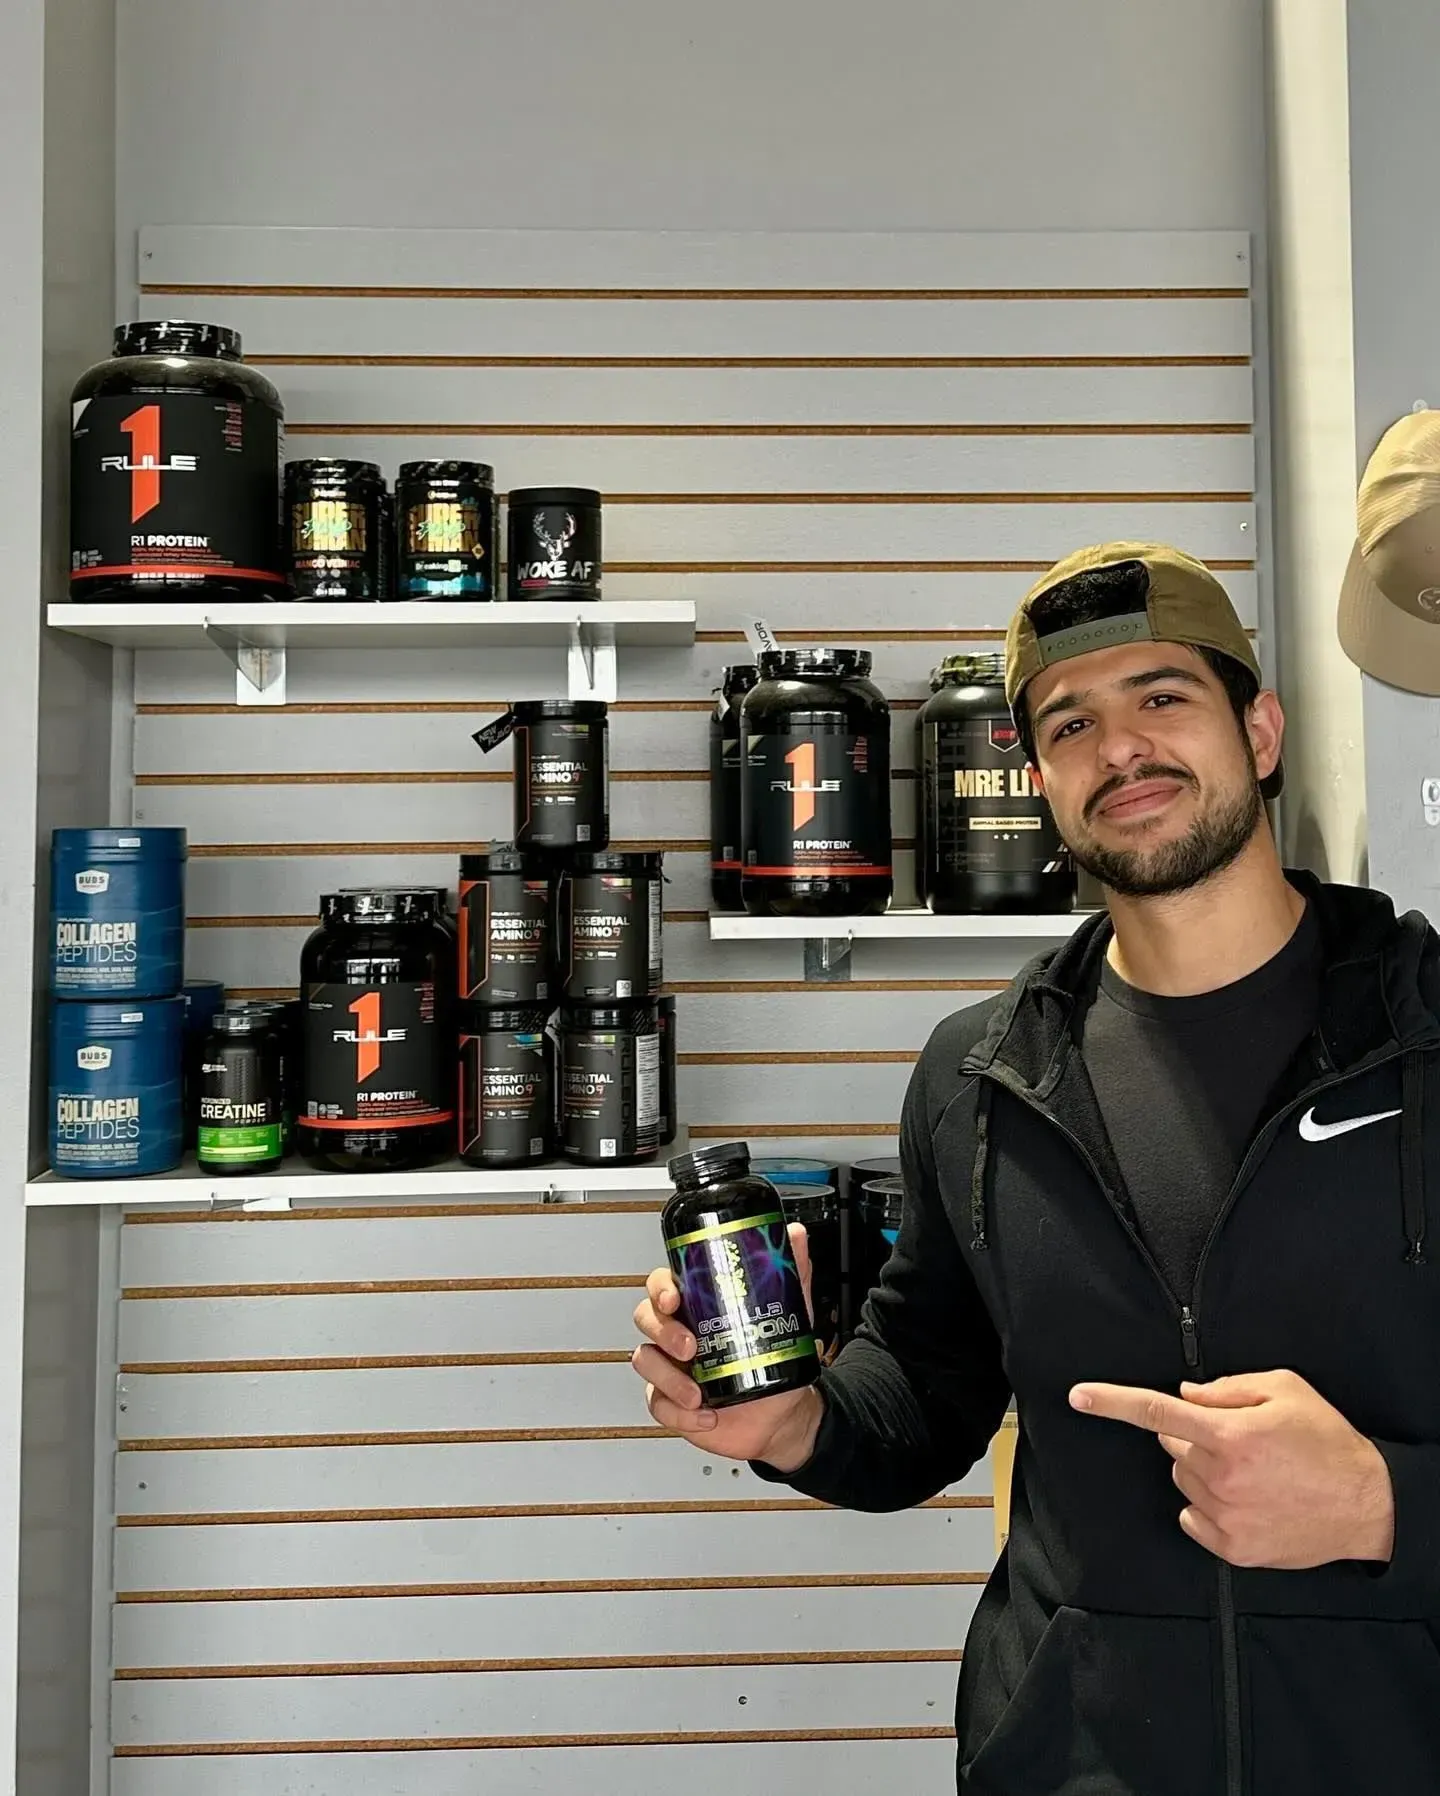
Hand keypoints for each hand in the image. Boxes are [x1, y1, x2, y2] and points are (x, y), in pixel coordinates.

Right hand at [632, 1221, 823, 1472]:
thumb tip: (794, 1235)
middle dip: (663, 1331)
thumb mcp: (789, 1314)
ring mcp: (673, 1367)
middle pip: (646, 1318)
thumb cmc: (777, 1361)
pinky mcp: (672, 1402)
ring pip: (644, 1361)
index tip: (674, 1297)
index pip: (664, 1284)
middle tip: (690, 1347)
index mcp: (698, 1305)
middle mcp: (680, 1332)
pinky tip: (705, 1414)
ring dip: (667, 1378)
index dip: (660, 1287)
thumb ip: (792, 1274)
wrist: (782, 1415)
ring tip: (697, 1393)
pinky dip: (678, 1413)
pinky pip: (657, 1404)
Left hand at [1070, 1368, 1394, 1569]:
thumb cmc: (1326, 1441)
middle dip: (1193, 1438)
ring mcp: (1225, 1517)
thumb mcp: (1284, 1389)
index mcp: (1228, 1435)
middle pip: (1172, 1448)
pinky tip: (1246, 1500)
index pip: (1156, 1414)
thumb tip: (1184, 1396)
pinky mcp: (1233, 1549)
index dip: (1112, 1402)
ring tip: (1253, 1472)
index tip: (1078, 1396)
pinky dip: (1207, 1507)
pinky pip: (1192, 1519)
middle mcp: (1220, 1477)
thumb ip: (1227, 1388)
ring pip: (1183, 1482)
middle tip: (1237, 1440)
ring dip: (1203, 1471)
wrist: (1367, 1505)